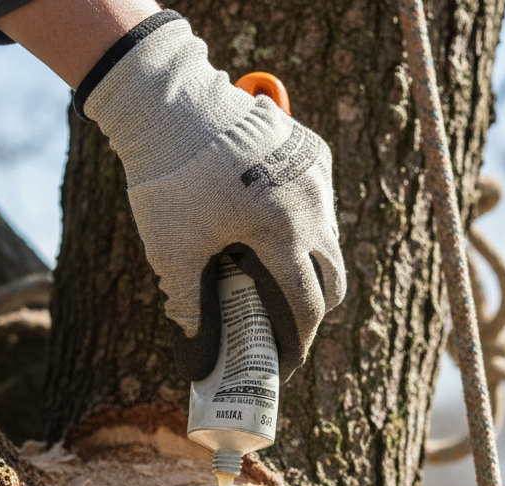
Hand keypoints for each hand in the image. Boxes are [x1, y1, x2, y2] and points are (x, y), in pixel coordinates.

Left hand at [79, 12, 345, 380]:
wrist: (172, 105)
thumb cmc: (170, 181)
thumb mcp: (172, 250)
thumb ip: (186, 301)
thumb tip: (193, 343)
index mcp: (283, 234)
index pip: (309, 304)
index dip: (301, 341)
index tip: (289, 360)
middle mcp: (312, 205)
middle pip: (334, 278)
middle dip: (316, 309)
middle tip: (288, 326)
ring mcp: (316, 175)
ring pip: (330, 239)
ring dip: (312, 266)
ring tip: (279, 279)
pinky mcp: (312, 150)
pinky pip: (322, 202)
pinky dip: (307, 225)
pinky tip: (274, 232)